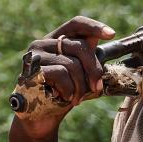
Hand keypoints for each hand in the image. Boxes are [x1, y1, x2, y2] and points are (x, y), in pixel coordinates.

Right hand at [12, 15, 114, 141]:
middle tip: (96, 87)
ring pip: (72, 63)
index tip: (111, 34)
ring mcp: (35, 57)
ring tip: (77, 98)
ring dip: (81, 86)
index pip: (76, 23)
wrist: (42, 118)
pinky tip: (64, 97)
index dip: (95, 27)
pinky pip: (60, 74)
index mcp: (55, 40)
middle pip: (80, 46)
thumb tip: (108, 38)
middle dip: (94, 70)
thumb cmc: (62, 93)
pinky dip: (68, 89)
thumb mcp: (79, 73)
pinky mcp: (31, 71)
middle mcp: (42, 43)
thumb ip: (88, 57)